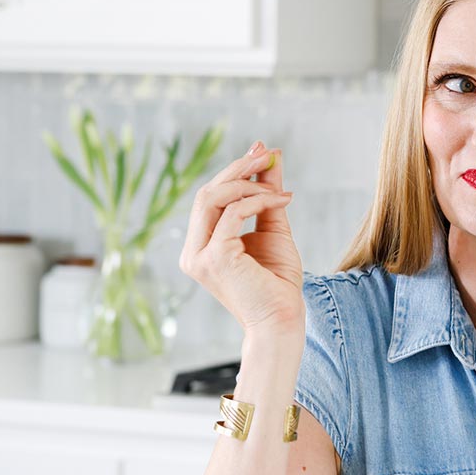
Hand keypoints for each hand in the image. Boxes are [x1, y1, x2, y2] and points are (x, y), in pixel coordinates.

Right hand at [179, 139, 303, 334]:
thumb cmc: (278, 284)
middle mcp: (193, 252)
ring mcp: (199, 256)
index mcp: (201, 247)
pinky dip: (257, 201)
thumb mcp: (273, 231)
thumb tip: (271, 157)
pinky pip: (232, 214)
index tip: (260, 152)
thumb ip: (267, 196)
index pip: (210, 199)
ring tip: (276, 181)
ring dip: (247, 181)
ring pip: (212, 198)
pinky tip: (281, 200)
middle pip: (207, 193)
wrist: (283, 322)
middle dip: (238, 168)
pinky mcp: (214, 258)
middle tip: (266, 153)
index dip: (233, 171)